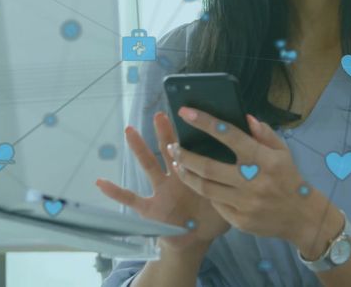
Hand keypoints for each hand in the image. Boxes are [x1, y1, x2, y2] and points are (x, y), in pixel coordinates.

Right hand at [96, 111, 231, 251]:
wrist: (196, 239)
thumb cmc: (213, 214)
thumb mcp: (228, 192)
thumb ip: (238, 174)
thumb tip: (249, 158)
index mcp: (195, 173)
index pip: (192, 148)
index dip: (190, 132)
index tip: (189, 112)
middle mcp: (176, 177)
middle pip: (170, 150)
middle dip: (165, 132)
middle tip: (161, 113)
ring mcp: (161, 191)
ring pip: (149, 166)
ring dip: (139, 149)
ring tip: (130, 130)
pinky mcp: (151, 209)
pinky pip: (131, 200)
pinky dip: (116, 192)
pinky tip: (101, 181)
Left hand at [169, 108, 316, 244]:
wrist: (302, 217)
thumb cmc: (289, 179)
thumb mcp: (283, 152)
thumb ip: (264, 133)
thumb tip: (245, 117)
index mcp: (264, 159)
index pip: (229, 135)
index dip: (205, 122)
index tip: (186, 112)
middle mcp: (252, 181)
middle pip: (208, 167)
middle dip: (185, 155)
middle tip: (172, 146)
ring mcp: (245, 203)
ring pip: (205, 188)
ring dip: (187, 174)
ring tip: (178, 164)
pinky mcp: (239, 221)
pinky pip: (215, 204)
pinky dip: (204, 192)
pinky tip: (197, 183)